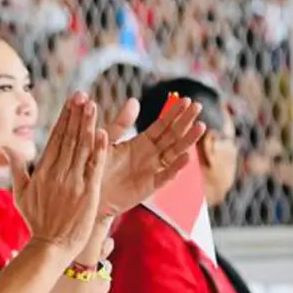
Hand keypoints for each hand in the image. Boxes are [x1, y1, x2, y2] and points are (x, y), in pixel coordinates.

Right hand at [15, 93, 108, 256]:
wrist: (51, 245)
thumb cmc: (36, 221)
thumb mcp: (20, 194)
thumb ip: (17, 169)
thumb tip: (6, 148)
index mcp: (42, 172)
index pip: (54, 139)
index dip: (63, 119)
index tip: (71, 102)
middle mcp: (57, 174)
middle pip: (68, 139)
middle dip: (76, 116)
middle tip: (83, 96)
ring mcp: (73, 183)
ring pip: (81, 149)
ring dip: (87, 126)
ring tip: (92, 106)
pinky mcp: (87, 193)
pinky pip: (94, 167)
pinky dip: (99, 150)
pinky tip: (103, 133)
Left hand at [100, 95, 204, 214]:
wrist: (91, 193)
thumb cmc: (97, 166)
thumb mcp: (107, 141)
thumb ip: (121, 123)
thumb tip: (134, 100)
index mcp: (141, 142)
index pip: (162, 125)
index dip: (174, 113)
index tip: (186, 100)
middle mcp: (151, 154)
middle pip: (173, 135)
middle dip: (186, 121)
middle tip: (198, 106)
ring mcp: (153, 170)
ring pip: (175, 153)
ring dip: (188, 140)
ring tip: (200, 126)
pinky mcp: (150, 185)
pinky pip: (165, 175)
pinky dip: (176, 167)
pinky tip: (186, 157)